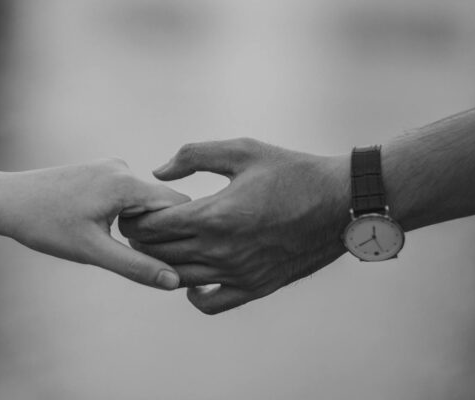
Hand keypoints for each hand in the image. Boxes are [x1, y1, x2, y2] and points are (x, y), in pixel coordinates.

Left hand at [0, 158, 189, 289]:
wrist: (6, 200)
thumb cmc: (45, 226)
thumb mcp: (93, 252)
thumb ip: (136, 266)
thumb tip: (173, 282)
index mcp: (126, 182)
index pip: (178, 205)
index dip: (181, 232)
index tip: (174, 258)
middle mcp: (122, 167)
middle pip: (162, 202)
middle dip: (158, 231)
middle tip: (139, 257)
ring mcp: (110, 166)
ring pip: (144, 200)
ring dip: (140, 224)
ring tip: (111, 243)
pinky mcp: (99, 170)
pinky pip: (127, 194)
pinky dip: (125, 214)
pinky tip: (100, 229)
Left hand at [119, 138, 349, 312]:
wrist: (340, 203)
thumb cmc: (291, 171)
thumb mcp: (243, 150)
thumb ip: (194, 156)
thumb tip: (158, 172)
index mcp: (214, 215)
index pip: (152, 227)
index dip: (135, 218)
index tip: (134, 210)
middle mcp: (221, 250)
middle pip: (158, 254)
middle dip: (141, 240)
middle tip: (139, 228)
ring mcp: (237, 273)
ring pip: (177, 279)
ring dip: (161, 264)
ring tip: (161, 247)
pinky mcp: (254, 288)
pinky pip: (209, 304)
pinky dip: (193, 294)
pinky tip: (194, 276)